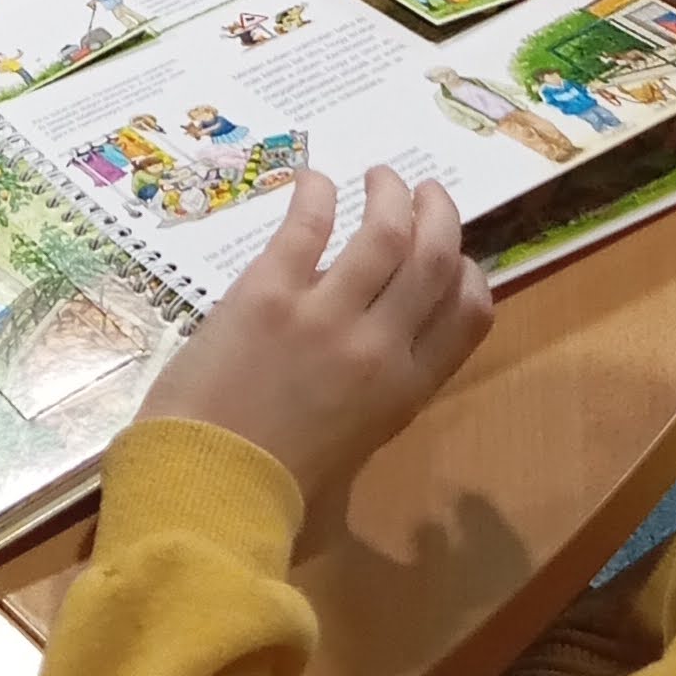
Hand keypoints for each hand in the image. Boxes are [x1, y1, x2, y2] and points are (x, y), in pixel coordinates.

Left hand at [135, 165, 491, 521]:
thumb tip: (365, 375)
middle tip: (427, 193)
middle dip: (439, 216)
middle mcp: (380, 347)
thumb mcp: (352, 462)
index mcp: (404, 392)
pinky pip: (307, 226)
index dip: (468, 274)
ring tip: (381, 177)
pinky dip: (317, 194)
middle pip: (434, 259)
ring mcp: (326, 315)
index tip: (454, 256)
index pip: (468, 314)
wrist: (207, 496)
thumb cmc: (276, 498)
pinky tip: (315, 180)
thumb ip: (371, 410)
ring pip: (385, 232)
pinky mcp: (269, 292)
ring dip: (390, 194)